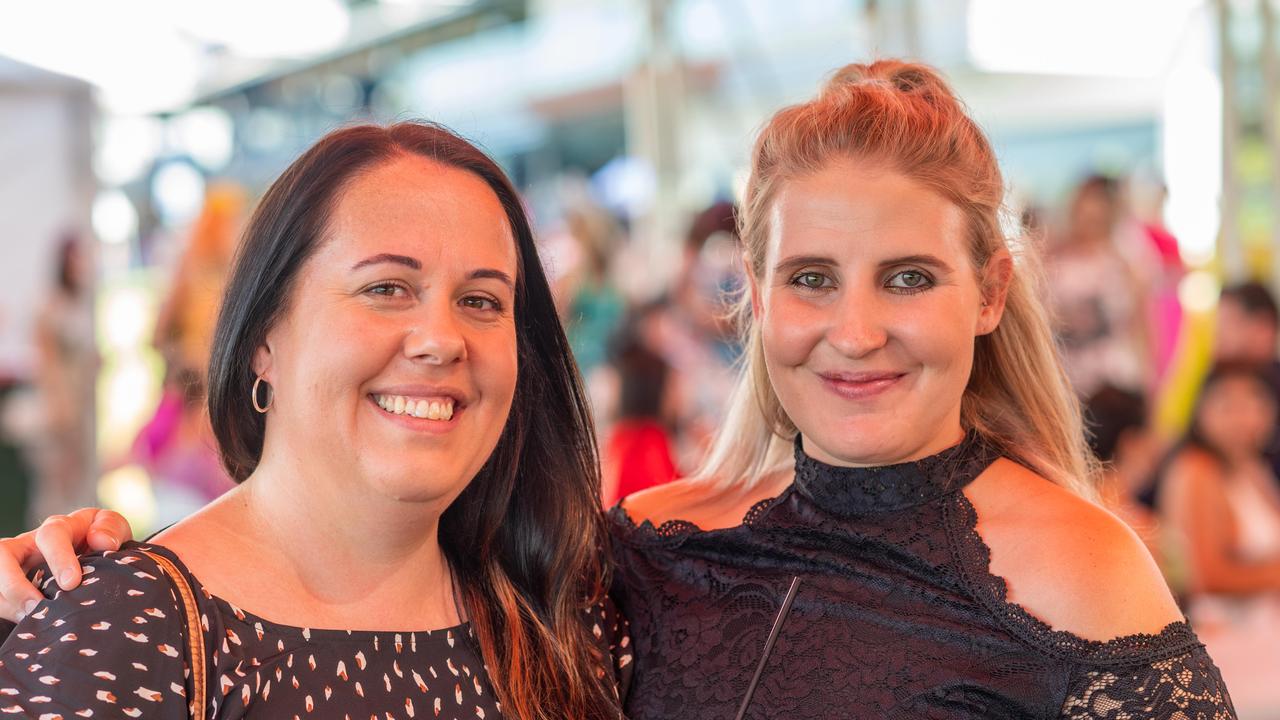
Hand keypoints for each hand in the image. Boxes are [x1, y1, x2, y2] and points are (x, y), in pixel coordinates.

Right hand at [0, 508, 131, 621]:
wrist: (98, 557)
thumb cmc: (103, 542)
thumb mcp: (113, 529)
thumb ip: (111, 528)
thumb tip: (102, 541)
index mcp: (59, 528)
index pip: (51, 534)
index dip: (58, 558)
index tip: (71, 583)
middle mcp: (29, 544)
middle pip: (3, 553)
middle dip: (15, 584)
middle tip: (37, 607)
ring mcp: (14, 564)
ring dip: (7, 602)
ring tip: (30, 620)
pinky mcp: (9, 586)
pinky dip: (6, 610)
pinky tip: (26, 625)